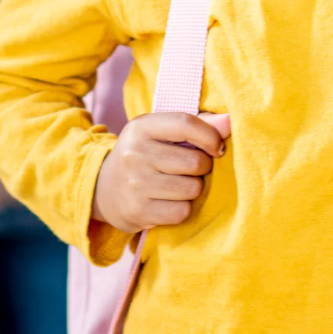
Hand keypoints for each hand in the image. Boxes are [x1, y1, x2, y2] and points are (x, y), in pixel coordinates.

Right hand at [91, 111, 230, 235]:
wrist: (102, 189)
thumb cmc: (144, 155)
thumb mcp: (161, 133)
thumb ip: (198, 125)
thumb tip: (230, 121)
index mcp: (141, 127)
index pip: (186, 124)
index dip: (210, 136)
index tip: (217, 147)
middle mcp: (135, 154)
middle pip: (195, 162)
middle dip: (202, 167)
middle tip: (189, 169)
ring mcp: (135, 184)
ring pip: (192, 189)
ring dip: (193, 189)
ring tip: (178, 185)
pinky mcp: (138, 212)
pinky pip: (182, 212)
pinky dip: (183, 209)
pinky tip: (169, 202)